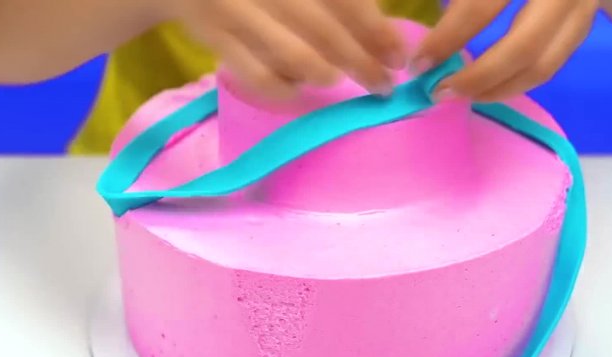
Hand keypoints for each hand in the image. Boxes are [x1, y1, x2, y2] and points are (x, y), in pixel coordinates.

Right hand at [174, 0, 404, 98]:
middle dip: (361, 61)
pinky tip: (298, 92)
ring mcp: (234, 8)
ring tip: (336, 80)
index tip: (398, 54)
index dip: (375, 27)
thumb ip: (333, 1)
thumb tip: (383, 36)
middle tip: (383, 85)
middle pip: (323, 27)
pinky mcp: (213, 37)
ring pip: (293, 54)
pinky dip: (284, 90)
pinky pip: (258, 75)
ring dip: (325, 74)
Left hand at [412, 0, 598, 102]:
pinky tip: (488, 84)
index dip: (448, 38)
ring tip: (462, 93)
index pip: (481, 6)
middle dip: (478, 77)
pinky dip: (518, 80)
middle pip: (523, 47)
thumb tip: (421, 41)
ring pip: (543, 64)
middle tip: (440, 90)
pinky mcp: (586, 18)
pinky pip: (554, 62)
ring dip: (498, 89)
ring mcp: (584, 4)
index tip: (420, 61)